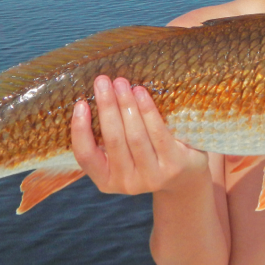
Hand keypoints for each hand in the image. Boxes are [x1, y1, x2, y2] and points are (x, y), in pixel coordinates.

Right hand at [70, 75, 208, 194]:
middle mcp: (126, 183)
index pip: (85, 156)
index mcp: (106, 180)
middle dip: (107, 107)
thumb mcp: (123, 156)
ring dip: (126, 104)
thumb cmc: (146, 157)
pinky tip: (140, 93)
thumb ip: (108, 136)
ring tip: (121, 83)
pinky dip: (147, 110)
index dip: (80, 130)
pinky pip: (157, 134)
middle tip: (102, 81)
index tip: (80, 104)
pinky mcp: (172, 167)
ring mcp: (151, 177)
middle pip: (113, 140)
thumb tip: (96, 96)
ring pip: (135, 136)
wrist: (185, 176)